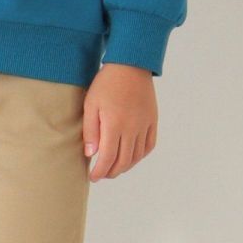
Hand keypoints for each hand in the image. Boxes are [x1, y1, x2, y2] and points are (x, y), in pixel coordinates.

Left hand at [82, 63, 157, 180]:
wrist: (131, 65)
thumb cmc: (106, 83)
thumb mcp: (91, 104)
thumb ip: (90, 130)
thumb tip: (91, 154)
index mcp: (115, 125)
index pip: (108, 158)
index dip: (100, 171)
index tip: (92, 177)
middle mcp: (132, 128)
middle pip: (123, 161)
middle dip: (111, 172)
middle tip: (101, 174)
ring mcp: (145, 125)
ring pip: (137, 156)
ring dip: (125, 166)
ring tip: (114, 168)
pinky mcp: (152, 121)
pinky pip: (149, 145)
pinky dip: (140, 156)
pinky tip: (131, 157)